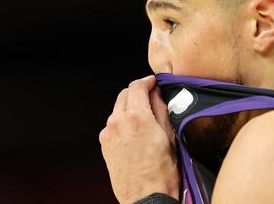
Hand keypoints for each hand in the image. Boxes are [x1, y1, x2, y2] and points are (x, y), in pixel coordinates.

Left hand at [99, 75, 180, 203]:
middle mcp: (117, 122)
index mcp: (136, 117)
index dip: (146, 81)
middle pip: (124, 95)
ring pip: (117, 110)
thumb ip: (161, 110)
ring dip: (129, 108)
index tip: (152, 82)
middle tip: (150, 97)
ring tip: (145, 119)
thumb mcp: (169, 136)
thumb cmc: (160, 173)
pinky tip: (135, 133)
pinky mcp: (104, 144)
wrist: (146, 197)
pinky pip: (113, 125)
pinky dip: (123, 122)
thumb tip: (157, 95)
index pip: (137, 86)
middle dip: (137, 93)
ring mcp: (108, 134)